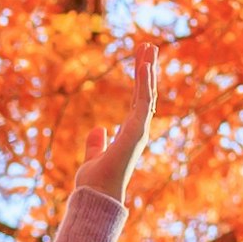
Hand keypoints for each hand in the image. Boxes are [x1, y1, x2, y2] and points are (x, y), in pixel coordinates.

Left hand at [74, 40, 158, 198]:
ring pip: (147, 93)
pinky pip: (143, 101)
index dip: (140, 82)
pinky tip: (144, 65)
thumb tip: (99, 128)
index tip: (141, 62)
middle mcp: (138, 130)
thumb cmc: (95, 182)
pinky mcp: (137, 130)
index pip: (136, 102)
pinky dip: (145, 83)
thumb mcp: (93, 156)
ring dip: (147, 69)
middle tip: (149, 46)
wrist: (96, 195)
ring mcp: (139, 130)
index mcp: (129, 134)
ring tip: (149, 47)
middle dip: (147, 69)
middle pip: (145, 93)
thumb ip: (96, 143)